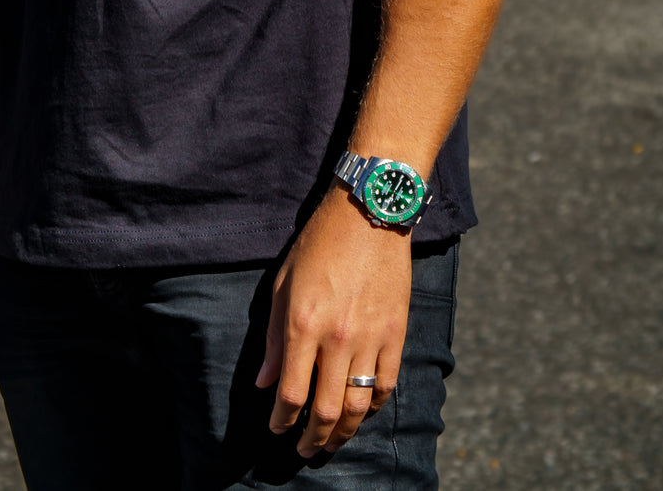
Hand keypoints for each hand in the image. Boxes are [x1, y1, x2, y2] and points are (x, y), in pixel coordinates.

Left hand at [255, 188, 411, 457]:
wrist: (369, 213)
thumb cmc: (319, 242)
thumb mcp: (283, 284)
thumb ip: (276, 338)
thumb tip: (266, 381)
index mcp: (303, 324)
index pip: (291, 394)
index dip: (281, 420)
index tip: (276, 428)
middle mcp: (336, 338)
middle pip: (325, 411)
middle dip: (312, 438)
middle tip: (303, 449)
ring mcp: (370, 338)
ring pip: (358, 407)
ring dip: (343, 432)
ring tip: (331, 441)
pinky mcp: (396, 333)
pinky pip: (386, 385)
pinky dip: (375, 406)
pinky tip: (363, 411)